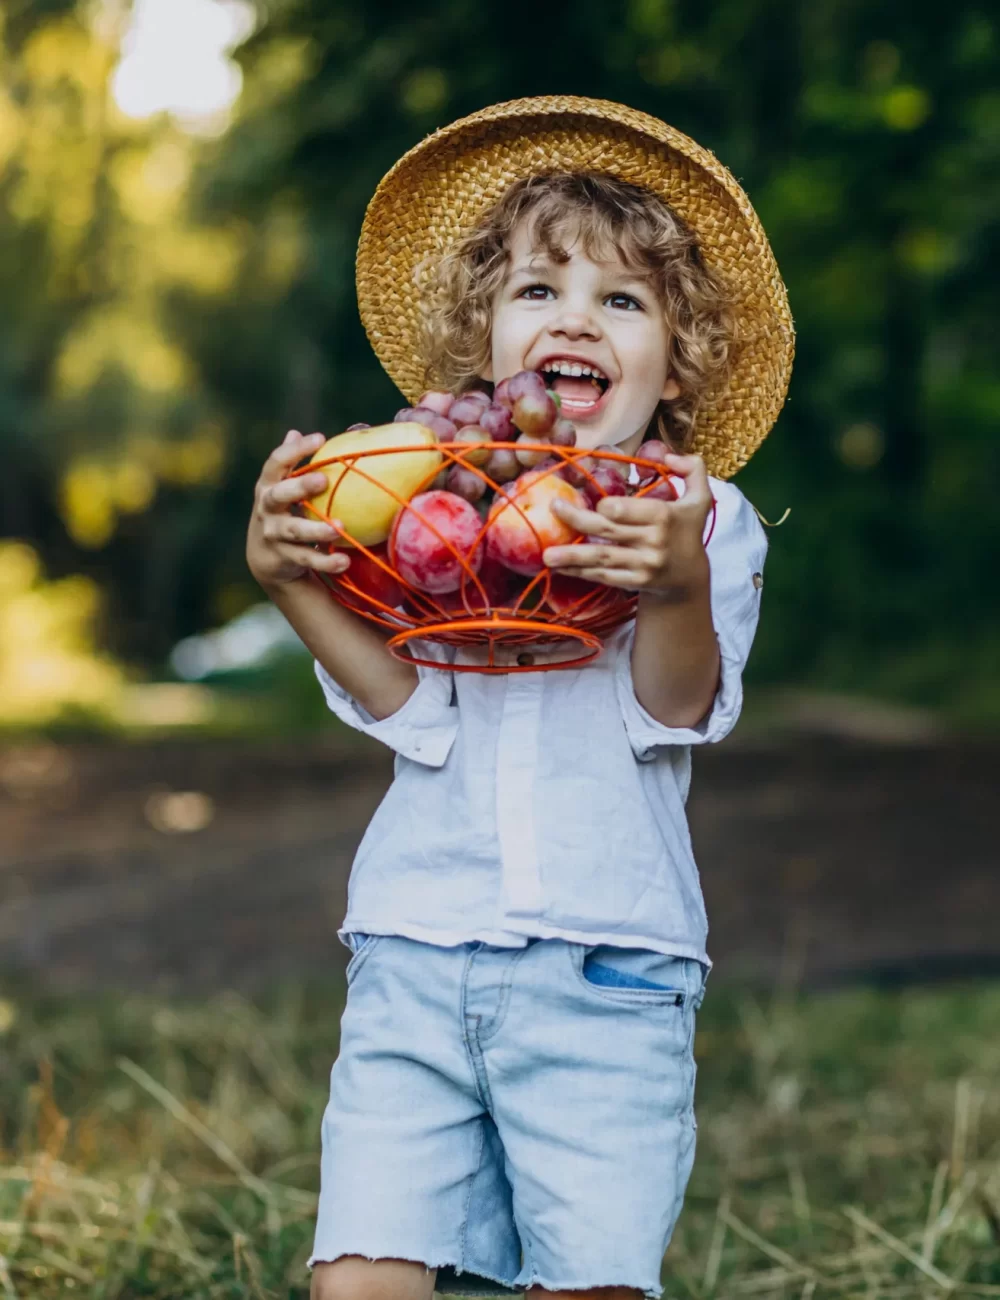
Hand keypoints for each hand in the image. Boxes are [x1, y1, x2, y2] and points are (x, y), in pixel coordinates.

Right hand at [246, 430, 351, 588]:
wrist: (264, 557)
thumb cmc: (281, 512)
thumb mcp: (280, 487)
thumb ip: (289, 463)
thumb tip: (295, 432)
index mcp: (269, 485)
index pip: (277, 462)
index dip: (295, 449)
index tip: (320, 438)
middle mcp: (267, 507)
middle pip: (279, 495)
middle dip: (300, 487)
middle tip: (322, 480)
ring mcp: (274, 533)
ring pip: (294, 530)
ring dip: (317, 529)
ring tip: (340, 528)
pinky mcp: (284, 557)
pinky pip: (307, 559)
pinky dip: (326, 562)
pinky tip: (344, 561)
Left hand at [543, 453, 712, 598]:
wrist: (689, 577)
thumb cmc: (687, 531)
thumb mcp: (700, 498)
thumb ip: (693, 469)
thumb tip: (669, 456)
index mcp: (663, 516)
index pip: (622, 509)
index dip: (605, 505)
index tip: (598, 504)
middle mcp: (653, 541)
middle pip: (606, 530)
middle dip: (576, 520)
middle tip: (553, 509)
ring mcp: (643, 565)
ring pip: (601, 557)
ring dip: (571, 556)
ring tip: (547, 555)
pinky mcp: (635, 582)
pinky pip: (603, 576)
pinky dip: (580, 572)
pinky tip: (561, 568)